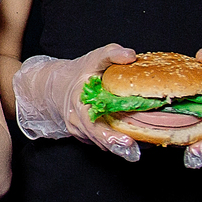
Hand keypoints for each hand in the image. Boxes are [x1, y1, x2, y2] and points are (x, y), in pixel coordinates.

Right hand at [12, 43, 141, 159]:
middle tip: (136, 148)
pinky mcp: (86, 136)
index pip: (90, 123)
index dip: (108, 134)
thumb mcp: (95, 57)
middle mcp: (76, 120)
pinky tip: (135, 141)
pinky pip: (102, 143)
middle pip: (98, 139)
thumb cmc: (81, 72)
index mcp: (78, 102)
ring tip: (142, 146)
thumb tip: (131, 56)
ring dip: (121, 147)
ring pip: (101, 144)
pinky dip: (118, 144)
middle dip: (117, 145)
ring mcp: (80, 130)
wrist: (59, 85)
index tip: (127, 139)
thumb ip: (112, 54)